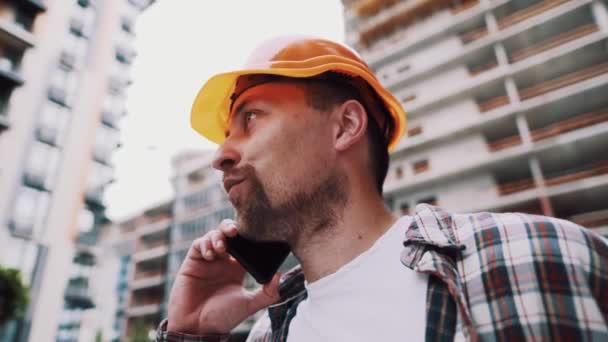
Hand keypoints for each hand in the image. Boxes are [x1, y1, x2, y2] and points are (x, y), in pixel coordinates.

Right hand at [167, 219, 280, 334]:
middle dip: (231, 228)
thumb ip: (267, 293)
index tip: (253, 233)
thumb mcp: (249, 305)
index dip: (248, 236)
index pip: (244, 245)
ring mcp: (208, 260)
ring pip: (214, 235)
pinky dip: (205, 244)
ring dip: (218, 236)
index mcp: (237, 268)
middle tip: (235, 231)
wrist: (197, 327)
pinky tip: (211, 254)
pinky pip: (198, 244)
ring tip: (222, 247)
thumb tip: (280, 275)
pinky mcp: (193, 261)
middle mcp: (223, 261)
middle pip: (228, 235)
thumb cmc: (223, 317)